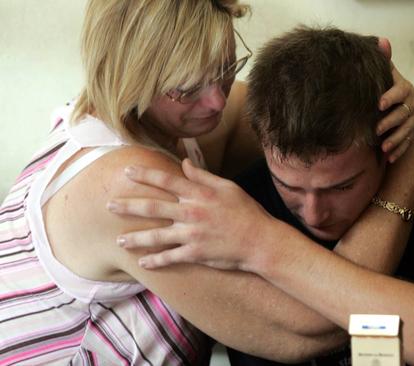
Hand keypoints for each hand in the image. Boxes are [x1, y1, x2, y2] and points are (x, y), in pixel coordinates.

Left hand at [107, 159, 273, 269]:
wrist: (261, 241)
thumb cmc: (247, 212)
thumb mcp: (228, 188)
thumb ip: (204, 176)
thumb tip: (185, 163)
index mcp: (199, 194)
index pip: (166, 180)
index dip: (145, 175)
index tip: (127, 171)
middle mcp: (192, 212)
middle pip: (152, 207)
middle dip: (128, 206)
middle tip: (109, 205)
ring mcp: (192, 234)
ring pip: (155, 236)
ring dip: (135, 238)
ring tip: (119, 239)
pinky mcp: (195, 253)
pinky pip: (169, 257)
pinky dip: (154, 260)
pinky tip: (142, 262)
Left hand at [376, 37, 413, 162]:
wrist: (389, 102)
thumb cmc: (383, 86)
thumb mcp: (383, 73)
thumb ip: (383, 59)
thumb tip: (381, 40)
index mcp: (405, 88)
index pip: (400, 91)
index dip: (390, 97)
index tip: (378, 104)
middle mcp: (413, 103)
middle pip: (403, 114)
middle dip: (390, 122)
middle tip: (377, 130)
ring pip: (407, 131)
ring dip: (395, 140)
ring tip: (383, 147)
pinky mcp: (412, 133)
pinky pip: (408, 143)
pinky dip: (399, 151)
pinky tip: (390, 158)